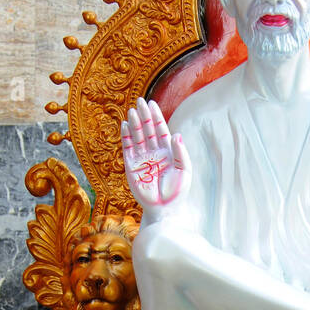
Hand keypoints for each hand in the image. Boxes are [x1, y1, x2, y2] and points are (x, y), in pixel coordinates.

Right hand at [121, 97, 190, 215]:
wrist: (164, 209)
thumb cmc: (177, 192)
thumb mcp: (184, 171)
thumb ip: (181, 153)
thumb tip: (176, 134)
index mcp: (168, 152)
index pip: (161, 130)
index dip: (156, 117)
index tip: (152, 104)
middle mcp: (154, 152)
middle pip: (148, 130)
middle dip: (144, 115)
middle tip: (140, 100)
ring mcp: (142, 158)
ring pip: (138, 137)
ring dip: (135, 123)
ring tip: (132, 110)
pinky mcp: (131, 166)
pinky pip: (128, 148)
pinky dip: (127, 137)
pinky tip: (126, 125)